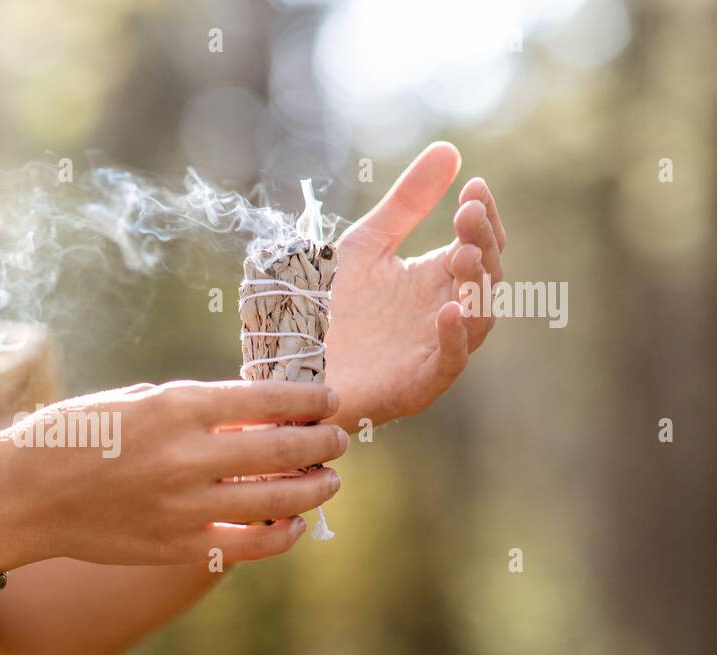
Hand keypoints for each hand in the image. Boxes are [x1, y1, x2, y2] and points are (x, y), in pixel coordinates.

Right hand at [0, 380, 347, 567]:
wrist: (22, 494)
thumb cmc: (73, 435)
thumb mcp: (135, 401)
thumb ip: (194, 408)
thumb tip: (255, 417)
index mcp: (178, 406)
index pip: (271, 399)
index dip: (311, 401)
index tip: (330, 401)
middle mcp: (189, 455)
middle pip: (285, 450)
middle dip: (323, 444)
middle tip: (338, 442)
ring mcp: (186, 505)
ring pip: (278, 500)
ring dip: (314, 489)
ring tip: (327, 481)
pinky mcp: (177, 545)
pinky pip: (250, 544)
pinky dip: (282, 535)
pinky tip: (293, 526)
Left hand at [323, 141, 506, 430]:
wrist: (289, 365)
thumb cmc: (326, 307)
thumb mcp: (364, 245)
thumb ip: (405, 205)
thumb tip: (450, 150)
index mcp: (435, 278)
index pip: (478, 243)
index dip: (481, 216)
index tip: (473, 186)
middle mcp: (444, 310)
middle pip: (486, 276)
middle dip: (482, 243)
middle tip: (466, 214)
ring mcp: (435, 348)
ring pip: (479, 319)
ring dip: (477, 286)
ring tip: (464, 254)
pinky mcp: (419, 384)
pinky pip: (450, 362)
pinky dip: (454, 337)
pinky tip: (447, 309)